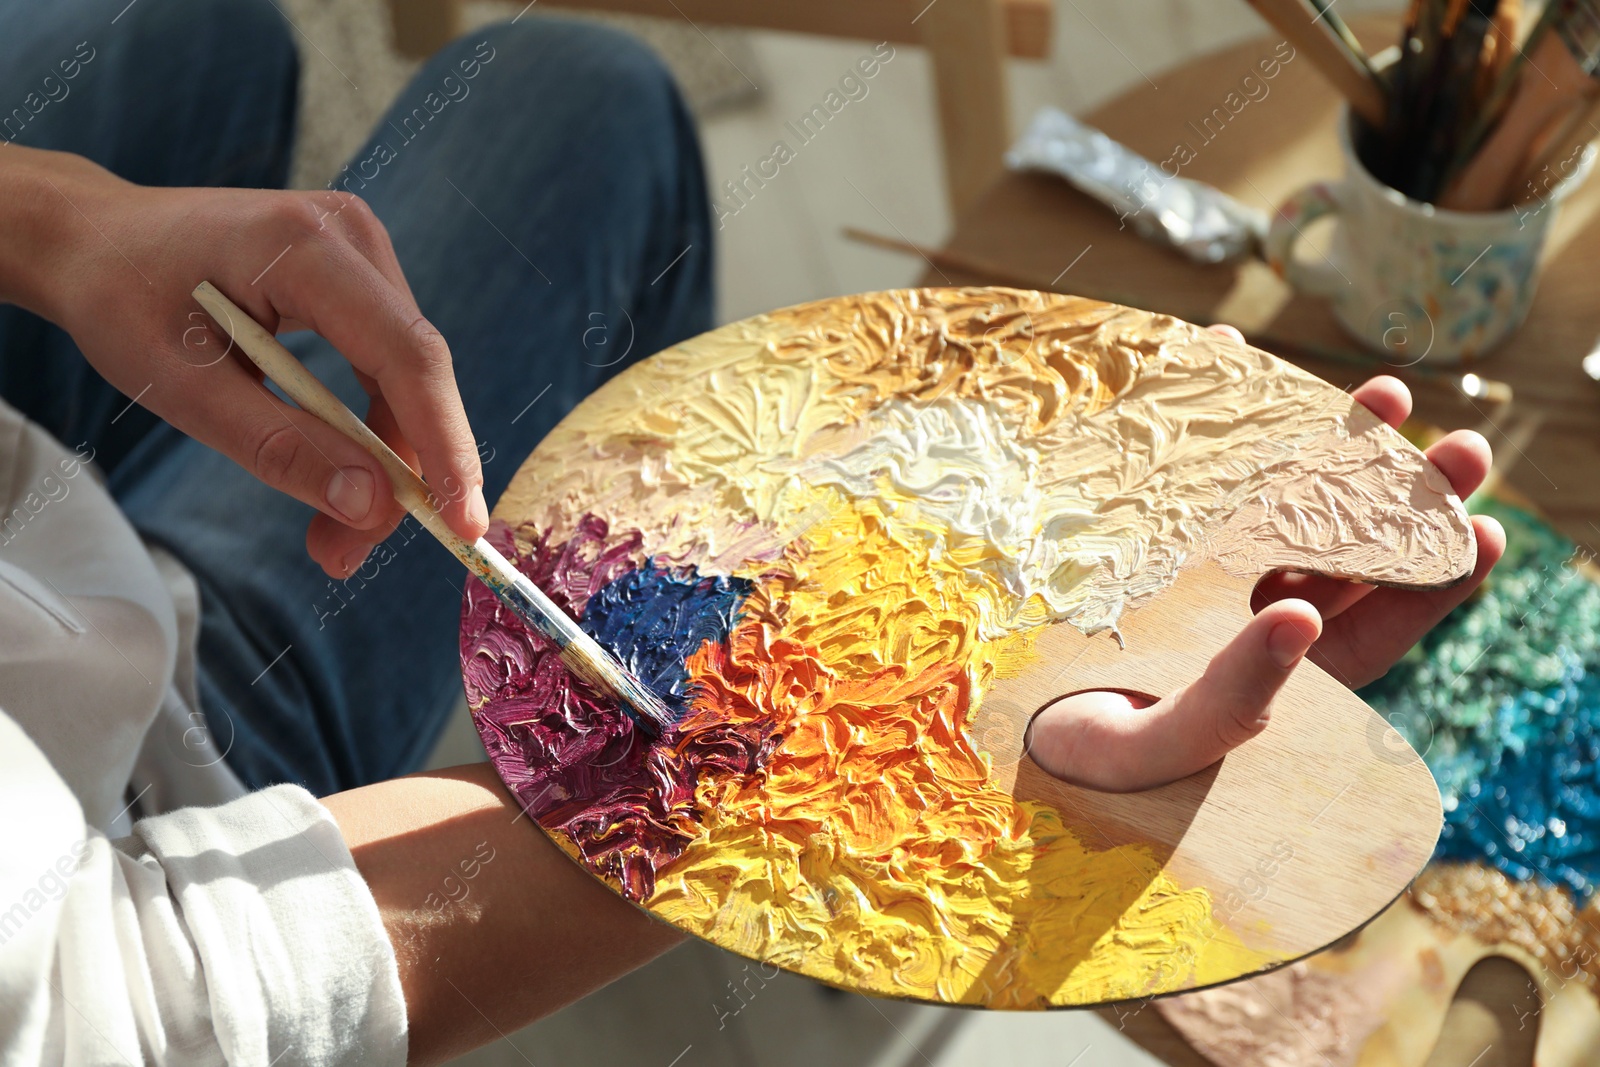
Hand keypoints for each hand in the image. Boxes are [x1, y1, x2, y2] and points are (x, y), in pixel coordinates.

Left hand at [12, 149, 485, 577]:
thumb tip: (371, 506)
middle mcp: (351, 235)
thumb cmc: (120, 299)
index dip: (443, 444)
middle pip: (416, 372)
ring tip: (333, 535)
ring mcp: (360, 250)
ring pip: (408, 376)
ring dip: (385, 460)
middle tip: (347, 553)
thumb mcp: (182, 389)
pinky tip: (341, 474)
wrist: (92, 238)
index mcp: (303, 246)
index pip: (406, 355)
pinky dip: (369, 429)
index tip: (461, 523)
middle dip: (403, 471)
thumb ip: (281, 447)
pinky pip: (388, 364)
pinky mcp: (358, 274)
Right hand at [1026, 324, 1504, 791]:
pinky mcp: (1155, 530)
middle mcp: (1259, 614)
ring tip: (1388, 394)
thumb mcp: (1164, 743)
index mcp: (1284, 677)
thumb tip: (1301, 622)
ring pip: (1291, 498)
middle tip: (1466, 448)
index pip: (1379, 627)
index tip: (1484, 533)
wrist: (1010, 733)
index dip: (1436, 582)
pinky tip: (1235, 359)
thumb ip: (1236, 695)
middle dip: (1411, 499)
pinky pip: (1197, 468)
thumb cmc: (1094, 765)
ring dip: (1339, 444)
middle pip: (1355, 551)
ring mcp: (1210, 565)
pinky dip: (1217, 414)